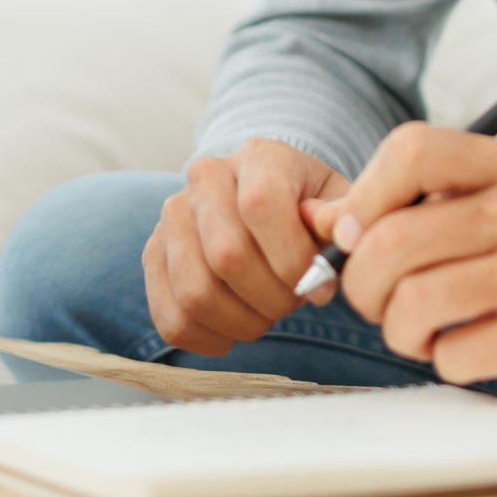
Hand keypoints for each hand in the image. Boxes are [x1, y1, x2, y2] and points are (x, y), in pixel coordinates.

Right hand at [143, 140, 350, 356]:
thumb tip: (344, 236)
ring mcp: (172, 217)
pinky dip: (205, 339)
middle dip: (271, 299)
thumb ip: (343, 218)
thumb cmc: (307, 208)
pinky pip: (170, 316)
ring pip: (195, 291)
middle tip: (292, 304)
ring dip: (240, 323)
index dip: (293, 260)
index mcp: (259, 158)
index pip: (261, 205)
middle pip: (227, 255)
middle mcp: (206, 178)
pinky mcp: (153, 255)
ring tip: (265, 317)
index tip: (320, 288)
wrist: (262, 200)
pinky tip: (232, 332)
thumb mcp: (337, 202)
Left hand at [305, 123, 496, 414]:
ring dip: (400, 332)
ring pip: (411, 302)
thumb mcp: (489, 218)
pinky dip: (445, 363)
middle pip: (393, 239)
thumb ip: (407, 212)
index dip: (364, 198)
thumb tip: (320, 225)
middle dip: (365, 287)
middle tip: (382, 305)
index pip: (409, 149)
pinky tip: (476, 351)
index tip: (360, 238)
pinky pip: (449, 355)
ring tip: (426, 333)